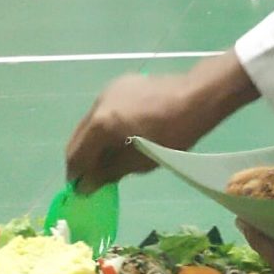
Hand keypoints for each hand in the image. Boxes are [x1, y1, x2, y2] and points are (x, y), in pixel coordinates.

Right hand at [63, 53, 260, 188]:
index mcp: (101, 124)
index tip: (80, 189)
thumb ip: (109, 172)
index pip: (76, 153)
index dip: (76, 173)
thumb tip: (87, 184)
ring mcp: (108, 91)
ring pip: (91, 121)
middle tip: (89, 177)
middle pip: (79, 135)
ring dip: (93, 141)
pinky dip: (105, 125)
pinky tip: (119, 135)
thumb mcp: (141, 161)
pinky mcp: (121, 84)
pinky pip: (105, 109)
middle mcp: (98, 104)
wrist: (197, 96)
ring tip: (106, 158)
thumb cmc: (173, 134)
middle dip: (81, 157)